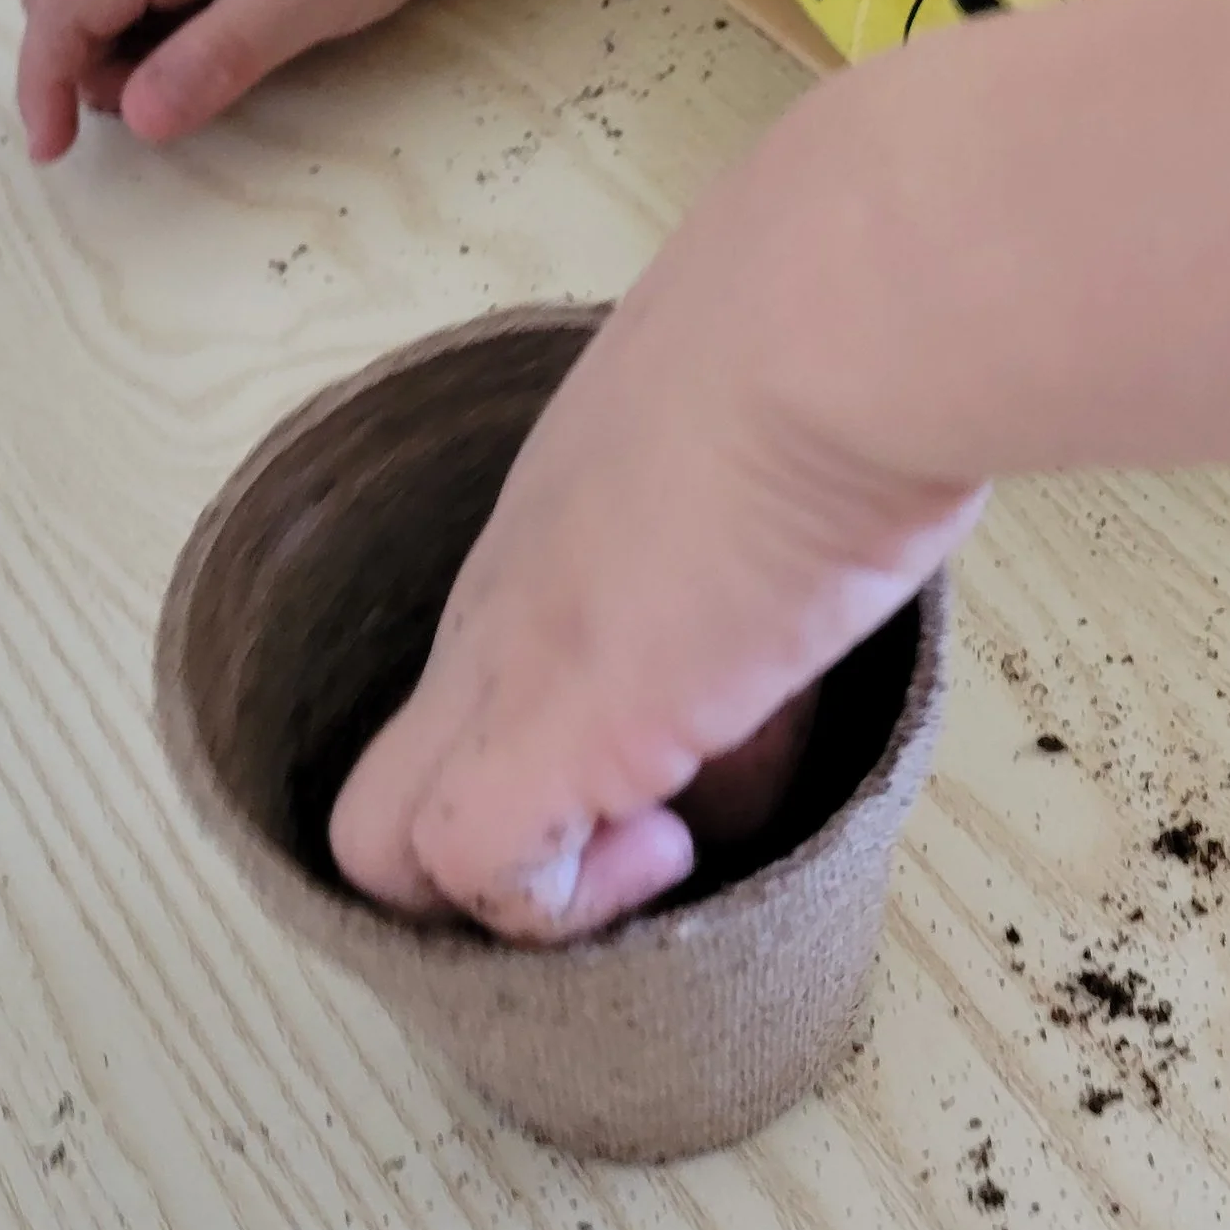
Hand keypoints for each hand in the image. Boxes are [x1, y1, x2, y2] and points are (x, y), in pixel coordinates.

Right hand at [17, 0, 470, 158]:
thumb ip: (216, 57)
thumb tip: (134, 117)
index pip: (63, 4)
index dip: (43, 81)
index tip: (52, 152)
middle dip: (80, 68)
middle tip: (159, 111)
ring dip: (124, 54)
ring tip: (210, 78)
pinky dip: (158, 33)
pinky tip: (222, 48)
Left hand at [327, 123, 984, 941]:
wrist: (843, 323)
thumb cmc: (838, 342)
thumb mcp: (780, 428)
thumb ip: (763, 506)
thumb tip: (812, 573)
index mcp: (553, 531)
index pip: (489, 677)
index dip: (559, 753)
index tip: (684, 753)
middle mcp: (498, 606)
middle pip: (385, 789)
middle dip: (497, 860)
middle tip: (641, 838)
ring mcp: (505, 669)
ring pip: (389, 847)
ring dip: (524, 896)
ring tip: (670, 837)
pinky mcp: (549, 728)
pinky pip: (476, 874)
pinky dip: (563, 905)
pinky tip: (674, 838)